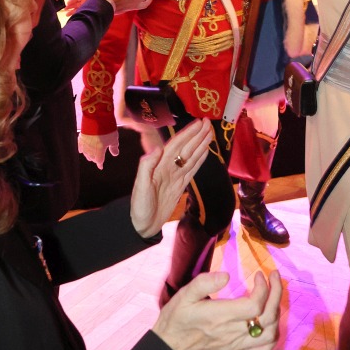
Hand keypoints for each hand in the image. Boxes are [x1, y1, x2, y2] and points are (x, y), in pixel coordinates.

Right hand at [78, 130, 118, 167]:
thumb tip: (115, 154)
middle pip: (92, 158)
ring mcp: (85, 144)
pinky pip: (80, 147)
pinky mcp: (81, 138)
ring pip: (86, 154)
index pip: (99, 161)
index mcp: (99, 151)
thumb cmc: (107, 129)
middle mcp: (91, 149)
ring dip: (89, 155)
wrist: (97, 118)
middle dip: (95, 159)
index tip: (100, 167)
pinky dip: (82, 150)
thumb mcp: (114, 139)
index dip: (100, 164)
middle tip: (97, 159)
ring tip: (91, 156)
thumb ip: (114, 147)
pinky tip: (82, 151)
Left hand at [129, 121, 214, 237]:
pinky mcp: (180, 185)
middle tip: (209, 123)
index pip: (176, 145)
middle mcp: (168, 167)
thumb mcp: (140, 187)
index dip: (188, 134)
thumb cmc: (139, 207)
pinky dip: (200, 160)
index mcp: (159, 165)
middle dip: (197, 135)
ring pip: (191, 157)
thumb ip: (147, 166)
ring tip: (210, 133)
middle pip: (186, 148)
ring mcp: (175, 176)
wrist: (142, 226)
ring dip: (201, 145)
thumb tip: (158, 147)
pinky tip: (206, 152)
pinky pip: (192, 169)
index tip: (199, 123)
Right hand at [153, 269, 281, 349]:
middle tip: (274, 276)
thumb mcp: (184, 295)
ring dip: (277, 313)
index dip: (263, 287)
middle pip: (268, 317)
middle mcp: (232, 333)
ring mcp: (236, 346)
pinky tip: (269, 322)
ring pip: (270, 334)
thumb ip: (204, 283)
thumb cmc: (176, 320)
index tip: (258, 274)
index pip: (255, 305)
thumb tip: (226, 275)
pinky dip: (273, 336)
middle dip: (277, 293)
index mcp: (220, 317)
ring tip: (273, 296)